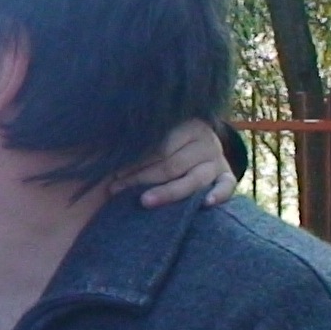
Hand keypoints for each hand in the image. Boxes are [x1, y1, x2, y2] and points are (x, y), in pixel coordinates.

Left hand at [120, 119, 236, 207]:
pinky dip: (219, 195)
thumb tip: (103, 147)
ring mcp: (218, 160)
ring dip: (168, 192)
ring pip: (194, 179)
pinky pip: (227, 186)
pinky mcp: (227, 176)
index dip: (135, 161)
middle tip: (116, 188)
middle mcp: (206, 141)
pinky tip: (206, 204)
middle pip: (171, 164)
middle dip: (141, 178)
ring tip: (144, 202)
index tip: (113, 172)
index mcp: (188, 125)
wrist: (204, 143)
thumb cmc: (171, 140)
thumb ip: (140, 138)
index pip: (158, 147)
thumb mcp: (160, 132)